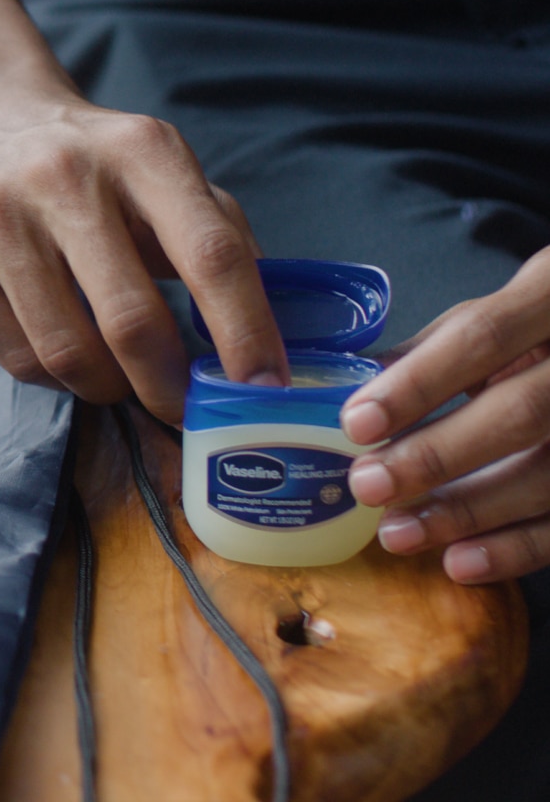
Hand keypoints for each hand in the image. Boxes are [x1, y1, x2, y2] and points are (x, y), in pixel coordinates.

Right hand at [0, 85, 289, 423]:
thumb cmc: (95, 161)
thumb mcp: (164, 169)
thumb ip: (219, 234)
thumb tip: (267, 332)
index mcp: (141, 151)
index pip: (209, 253)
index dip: (244, 330)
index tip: (263, 386)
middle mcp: (64, 177)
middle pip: (132, 320)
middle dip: (168, 386)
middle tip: (182, 408)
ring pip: (68, 353)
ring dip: (108, 387)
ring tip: (118, 378)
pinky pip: (17, 359)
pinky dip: (56, 378)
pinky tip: (67, 353)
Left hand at [343, 245, 549, 582]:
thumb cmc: (536, 327)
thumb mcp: (492, 316)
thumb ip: (429, 351)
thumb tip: (348, 394)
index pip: (484, 336)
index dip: (420, 382)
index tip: (357, 422)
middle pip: (521, 412)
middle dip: (438, 454)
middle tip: (367, 484)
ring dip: (468, 511)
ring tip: (398, 532)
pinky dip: (517, 548)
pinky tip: (460, 562)